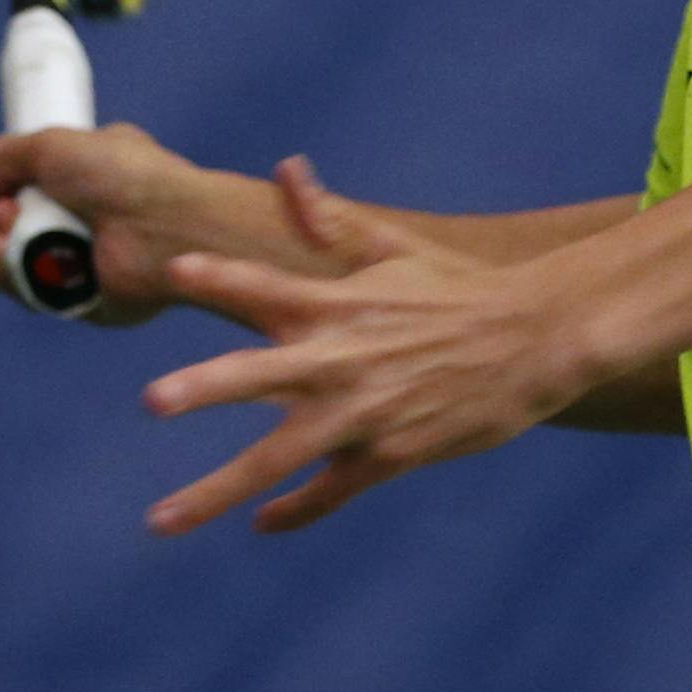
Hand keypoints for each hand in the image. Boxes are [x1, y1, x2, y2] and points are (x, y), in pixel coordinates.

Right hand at [0, 122, 207, 324]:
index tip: (3, 186)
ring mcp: (90, 261)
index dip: (13, 187)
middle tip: (7, 211)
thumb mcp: (53, 145)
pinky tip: (22, 261)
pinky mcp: (87, 300)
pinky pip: (33, 295)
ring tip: (11, 231)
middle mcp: (94, 219)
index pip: (41, 185)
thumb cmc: (123, 177)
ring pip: (18, 263)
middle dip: (1, 220)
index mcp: (96, 175)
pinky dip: (17, 278)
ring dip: (2, 247)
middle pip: (21, 227)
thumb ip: (4, 158)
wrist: (163, 226)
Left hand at [140, 234, 598, 534]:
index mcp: (340, 304)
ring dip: (218, 490)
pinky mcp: (392, 454)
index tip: (178, 269)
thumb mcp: (396, 249)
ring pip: (280, 458)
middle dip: (206, 388)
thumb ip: (331, 219)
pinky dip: (294, 511)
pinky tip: (261, 523)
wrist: (536, 342)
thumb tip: (285, 168)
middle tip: (154, 401)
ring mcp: (366, 413)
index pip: (269, 286)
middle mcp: (344, 359)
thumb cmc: (460, 290)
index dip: (222, 276)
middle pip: (262, 376)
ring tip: (160, 520)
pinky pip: (330, 491)